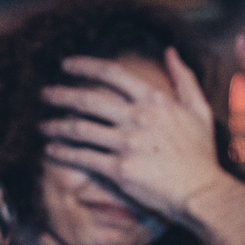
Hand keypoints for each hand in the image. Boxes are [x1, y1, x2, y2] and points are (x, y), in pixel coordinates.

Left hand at [38, 47, 228, 225]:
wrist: (202, 192)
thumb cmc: (201, 155)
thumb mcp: (199, 110)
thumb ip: (184, 78)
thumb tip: (170, 52)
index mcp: (155, 100)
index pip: (112, 74)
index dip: (85, 66)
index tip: (66, 65)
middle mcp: (138, 117)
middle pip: (88, 99)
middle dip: (60, 95)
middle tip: (44, 94)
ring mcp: (127, 143)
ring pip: (80, 128)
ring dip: (56, 126)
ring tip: (42, 126)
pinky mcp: (119, 168)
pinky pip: (82, 157)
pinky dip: (62, 153)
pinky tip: (50, 150)